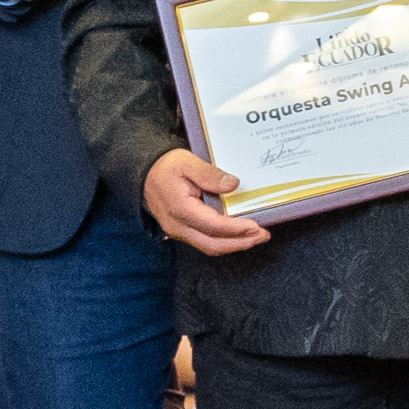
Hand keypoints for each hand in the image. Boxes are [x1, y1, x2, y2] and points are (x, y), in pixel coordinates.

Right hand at [142, 148, 270, 255]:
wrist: (146, 173)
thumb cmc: (166, 167)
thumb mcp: (187, 162)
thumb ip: (210, 174)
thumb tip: (233, 184)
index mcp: (179, 209)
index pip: (212, 226)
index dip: (236, 229)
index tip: (256, 226)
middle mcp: (177, 225)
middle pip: (212, 244)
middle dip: (240, 243)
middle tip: (263, 236)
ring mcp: (178, 231)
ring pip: (209, 246)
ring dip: (234, 244)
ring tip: (256, 237)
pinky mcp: (182, 231)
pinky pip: (204, 241)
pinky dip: (224, 241)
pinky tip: (238, 234)